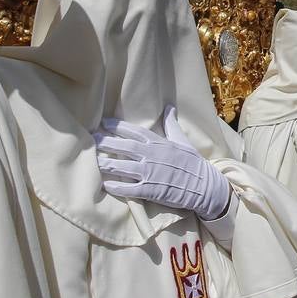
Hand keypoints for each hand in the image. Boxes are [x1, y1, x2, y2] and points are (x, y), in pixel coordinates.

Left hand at [95, 111, 229, 219]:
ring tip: (91, 161)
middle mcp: (152, 156)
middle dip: (106, 142)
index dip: (117, 126)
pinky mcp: (151, 190)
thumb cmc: (193, 163)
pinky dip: (116, 187)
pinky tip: (104, 185)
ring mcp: (150, 173)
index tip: (103, 122)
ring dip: (105, 164)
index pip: (135, 131)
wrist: (205, 186)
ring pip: (122, 167)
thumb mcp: (183, 141)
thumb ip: (171, 125)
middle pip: (124, 147)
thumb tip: (169, 107)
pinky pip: (128, 188)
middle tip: (92, 139)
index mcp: (159, 143)